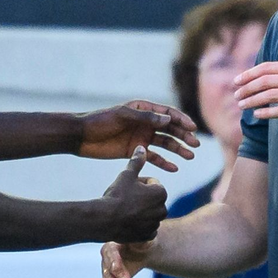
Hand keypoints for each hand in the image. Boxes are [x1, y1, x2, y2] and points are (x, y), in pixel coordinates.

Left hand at [78, 100, 199, 172]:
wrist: (82, 137)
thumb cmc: (101, 121)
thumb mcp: (123, 116)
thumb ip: (145, 117)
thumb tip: (168, 120)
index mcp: (144, 109)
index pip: (168, 114)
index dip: (182, 120)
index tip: (192, 128)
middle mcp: (145, 123)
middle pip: (170, 129)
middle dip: (184, 136)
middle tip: (195, 144)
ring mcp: (141, 137)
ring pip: (165, 144)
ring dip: (178, 149)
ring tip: (190, 156)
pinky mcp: (135, 152)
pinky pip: (153, 157)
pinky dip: (164, 162)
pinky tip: (175, 168)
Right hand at [100, 146, 168, 242]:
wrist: (104, 219)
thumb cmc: (116, 195)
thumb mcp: (126, 175)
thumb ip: (137, 161)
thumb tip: (142, 147)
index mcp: (160, 192)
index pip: (152, 184)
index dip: (139, 183)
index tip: (128, 188)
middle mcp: (163, 209)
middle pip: (151, 199)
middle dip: (141, 198)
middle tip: (125, 199)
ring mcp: (155, 224)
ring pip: (148, 213)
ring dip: (140, 211)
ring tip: (124, 211)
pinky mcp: (148, 236)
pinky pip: (145, 228)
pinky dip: (138, 225)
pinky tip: (127, 222)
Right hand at [101, 239, 153, 277]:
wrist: (141, 251)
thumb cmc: (141, 242)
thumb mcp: (143, 238)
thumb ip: (141, 238)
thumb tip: (143, 233)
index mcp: (113, 244)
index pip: (111, 253)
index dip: (114, 262)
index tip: (117, 268)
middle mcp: (107, 256)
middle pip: (108, 268)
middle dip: (116, 276)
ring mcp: (107, 268)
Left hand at [234, 62, 277, 127]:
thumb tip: (260, 77)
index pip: (266, 68)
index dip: (249, 74)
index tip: (236, 81)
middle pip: (265, 81)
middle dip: (247, 88)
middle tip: (236, 95)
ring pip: (269, 95)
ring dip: (252, 100)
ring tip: (242, 105)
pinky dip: (266, 112)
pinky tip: (257, 115)